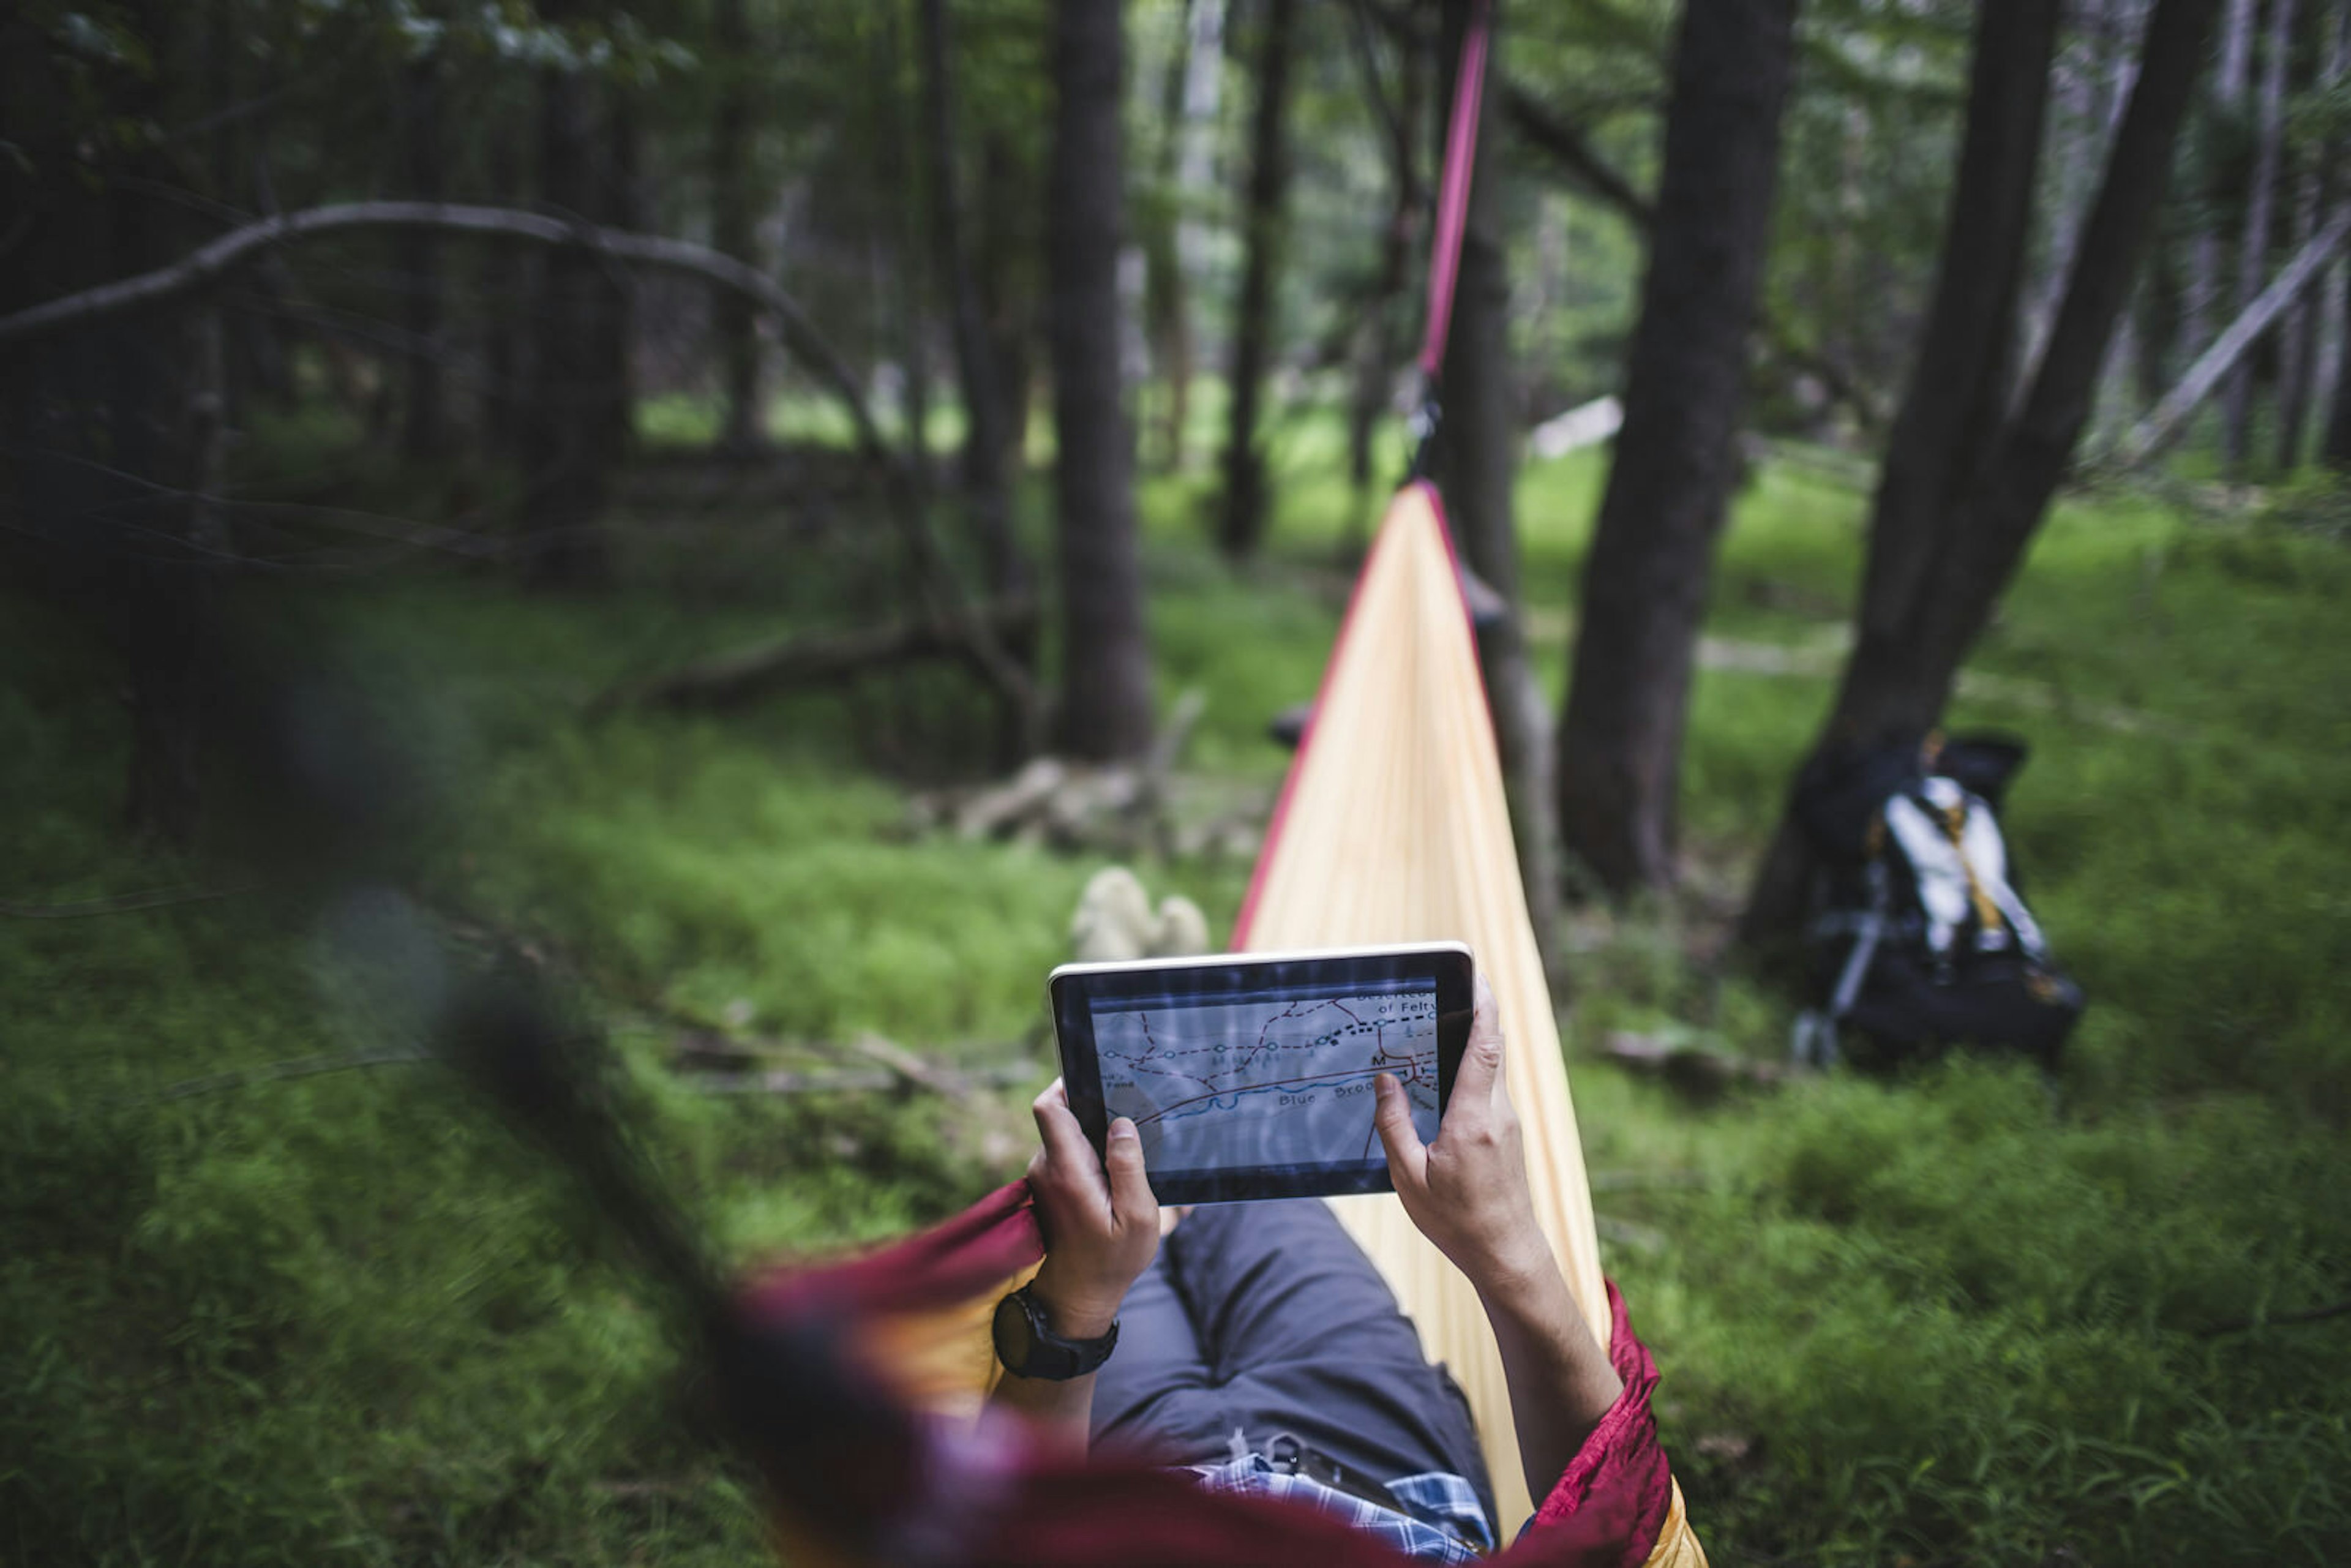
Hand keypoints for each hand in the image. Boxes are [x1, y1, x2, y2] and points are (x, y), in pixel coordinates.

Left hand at [1023, 1080, 1158, 1339]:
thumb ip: (1129, 1166)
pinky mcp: (1049, 1186)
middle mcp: (1046, 1167)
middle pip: (1061, 1116)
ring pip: (1066, 1135)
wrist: (1077, 1297)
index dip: (1068, 1084)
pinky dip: (1090, 1153)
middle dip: (1093, 1110)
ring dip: (1094, 1136)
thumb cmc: (1112, 1260)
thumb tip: (1123, 1124)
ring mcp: (1044, 1177)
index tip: (1099, 1080)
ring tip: (1128, 1150)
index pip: (1049, 1107)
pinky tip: (1116, 1173)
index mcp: (1066, 1169)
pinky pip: (1067, 1153)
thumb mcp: (1137, 1217)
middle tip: (1131, 1117)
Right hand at [1374, 975, 1552, 1295]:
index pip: (1485, 1046)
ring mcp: (1507, 1123)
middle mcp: (1497, 1113)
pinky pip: (1489, 1089)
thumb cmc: (1457, 1221)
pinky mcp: (1506, 1134)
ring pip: (1491, 1069)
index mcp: (1473, 1119)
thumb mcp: (1408, 1177)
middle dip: (1475, 1013)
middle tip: (1447, 989)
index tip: (1475, 975)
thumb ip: (1393, 1124)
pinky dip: (1470, 1072)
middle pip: (1492, 1048)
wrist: (1506, 1254)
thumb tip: (1385, 1082)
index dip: (1483, 1006)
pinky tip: (1443, 1079)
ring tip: (1434, 1031)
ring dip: (1469, 1044)